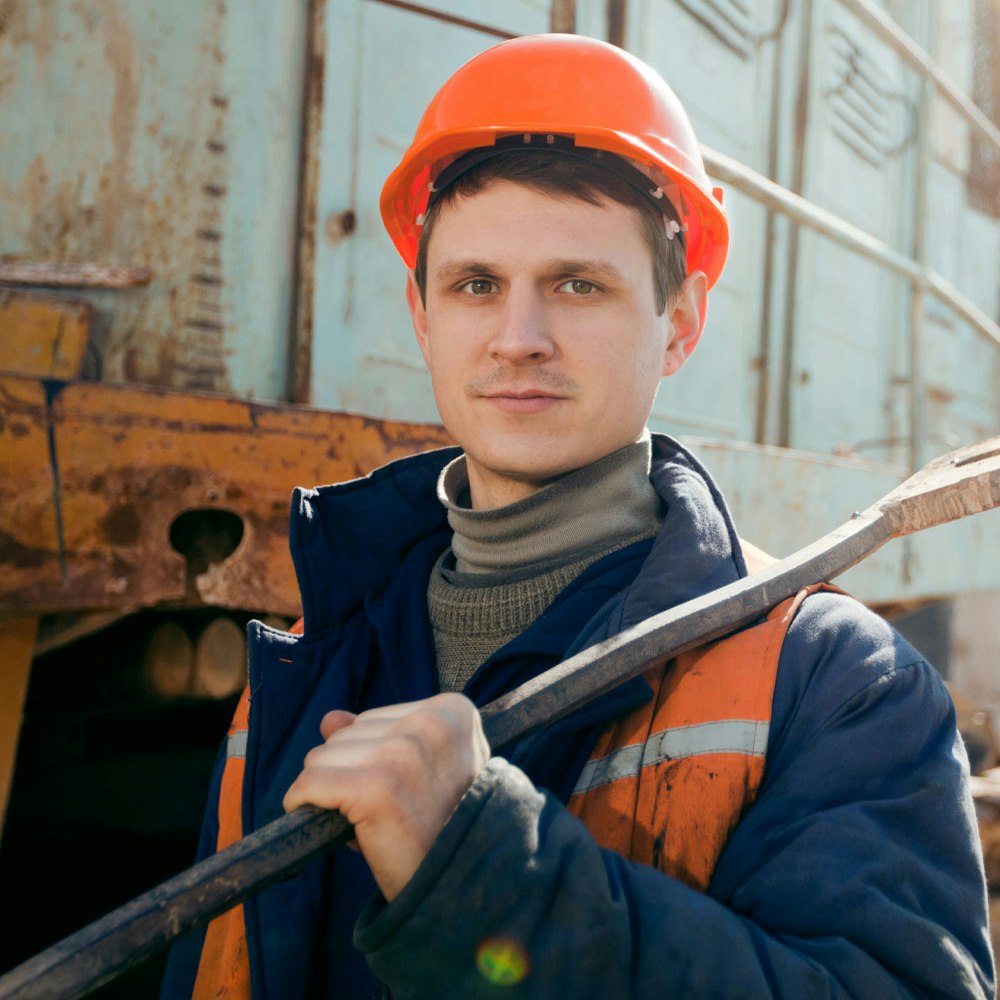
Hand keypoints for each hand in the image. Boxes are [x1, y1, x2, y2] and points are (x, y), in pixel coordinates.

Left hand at [282, 693, 490, 900]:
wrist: (464, 890)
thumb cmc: (442, 829)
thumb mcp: (422, 769)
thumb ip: (379, 737)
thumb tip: (329, 718)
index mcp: (452, 711)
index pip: (372, 720)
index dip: (371, 761)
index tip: (400, 791)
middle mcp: (432, 723)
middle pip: (345, 734)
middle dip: (350, 775)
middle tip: (387, 812)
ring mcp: (404, 753)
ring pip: (321, 756)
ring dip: (332, 793)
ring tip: (372, 823)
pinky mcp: (377, 788)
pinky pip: (309, 784)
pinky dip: (302, 805)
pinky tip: (330, 826)